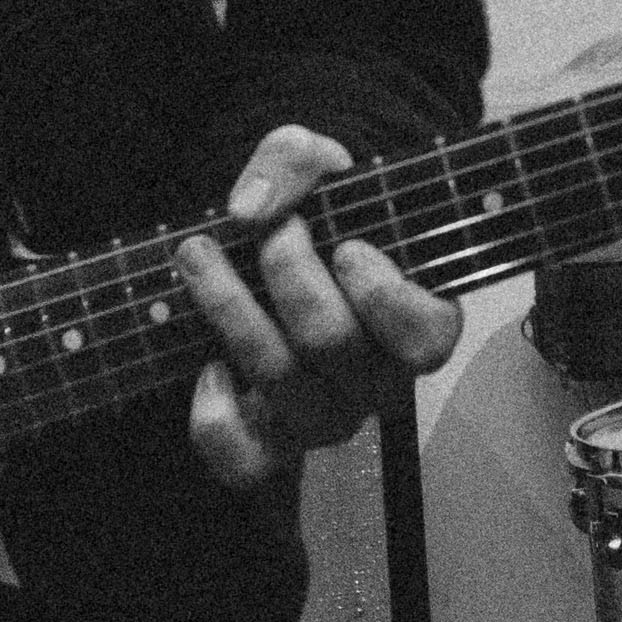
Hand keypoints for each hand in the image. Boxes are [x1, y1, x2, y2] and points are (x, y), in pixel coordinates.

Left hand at [178, 126, 463, 493]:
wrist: (276, 250)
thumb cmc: (320, 212)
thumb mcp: (316, 164)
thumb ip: (293, 160)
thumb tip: (248, 209)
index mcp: (420, 322)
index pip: (424, 337)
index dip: (384, 296)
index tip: (348, 246)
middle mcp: (380, 381)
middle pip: (334, 345)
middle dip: (290, 277)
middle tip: (271, 231)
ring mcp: (327, 416)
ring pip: (281, 382)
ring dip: (231, 311)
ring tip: (197, 253)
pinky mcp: (273, 443)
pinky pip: (246, 461)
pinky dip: (217, 420)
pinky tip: (208, 368)